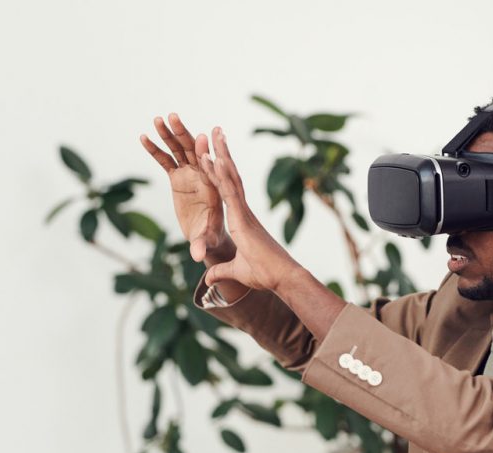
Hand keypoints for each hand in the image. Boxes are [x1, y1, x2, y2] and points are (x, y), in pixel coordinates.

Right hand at [140, 113, 232, 263]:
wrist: (208, 235)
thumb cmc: (212, 237)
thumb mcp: (207, 240)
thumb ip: (202, 244)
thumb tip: (197, 256)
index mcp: (215, 187)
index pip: (212, 168)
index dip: (206, 154)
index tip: (202, 139)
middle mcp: (203, 176)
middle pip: (194, 151)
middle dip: (184, 134)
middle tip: (175, 117)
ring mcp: (190, 174)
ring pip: (179, 150)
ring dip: (169, 134)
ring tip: (158, 118)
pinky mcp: (178, 177)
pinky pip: (165, 160)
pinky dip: (155, 149)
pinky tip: (143, 136)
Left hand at [197, 127, 299, 290]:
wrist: (281, 277)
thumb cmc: (265, 275)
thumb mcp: (236, 272)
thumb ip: (222, 272)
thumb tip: (210, 279)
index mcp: (241, 220)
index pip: (228, 191)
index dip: (221, 172)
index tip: (214, 155)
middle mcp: (243, 211)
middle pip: (230, 176)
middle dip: (222, 153)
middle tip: (216, 133)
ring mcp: (243, 212)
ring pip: (230, 178)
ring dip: (221, 155)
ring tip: (213, 135)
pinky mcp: (243, 218)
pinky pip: (230, 193)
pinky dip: (222, 175)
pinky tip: (215, 159)